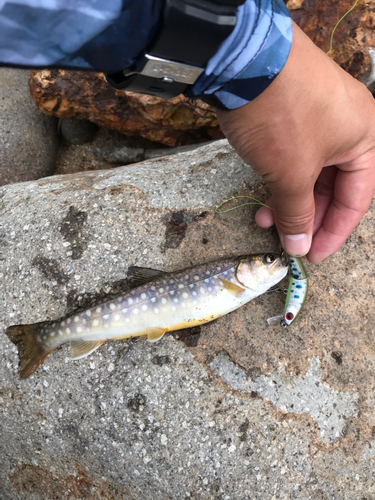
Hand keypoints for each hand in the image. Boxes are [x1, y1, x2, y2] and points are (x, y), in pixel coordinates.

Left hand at [216, 21, 374, 262]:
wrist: (242, 60)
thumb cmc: (281, 117)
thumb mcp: (291, 173)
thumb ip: (297, 214)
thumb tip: (298, 246)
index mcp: (363, 139)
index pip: (356, 199)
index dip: (334, 232)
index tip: (312, 255)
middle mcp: (346, 127)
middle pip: (331, 187)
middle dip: (305, 216)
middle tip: (285, 240)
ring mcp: (317, 118)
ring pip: (307, 173)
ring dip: (287, 200)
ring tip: (264, 220)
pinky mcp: (290, 114)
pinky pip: (291, 156)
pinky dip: (277, 179)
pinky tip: (261, 199)